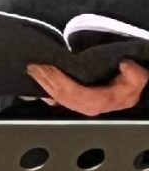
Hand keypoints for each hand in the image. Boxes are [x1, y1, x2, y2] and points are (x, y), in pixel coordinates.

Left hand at [29, 60, 148, 115]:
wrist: (130, 90)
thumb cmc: (130, 83)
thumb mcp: (137, 78)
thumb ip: (134, 74)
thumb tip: (125, 64)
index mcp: (98, 101)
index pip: (73, 91)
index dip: (58, 80)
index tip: (47, 67)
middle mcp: (87, 106)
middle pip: (60, 95)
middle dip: (45, 80)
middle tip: (33, 67)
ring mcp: (80, 106)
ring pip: (57, 97)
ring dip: (43, 84)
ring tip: (33, 71)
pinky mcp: (76, 103)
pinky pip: (57, 100)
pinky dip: (46, 93)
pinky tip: (36, 88)